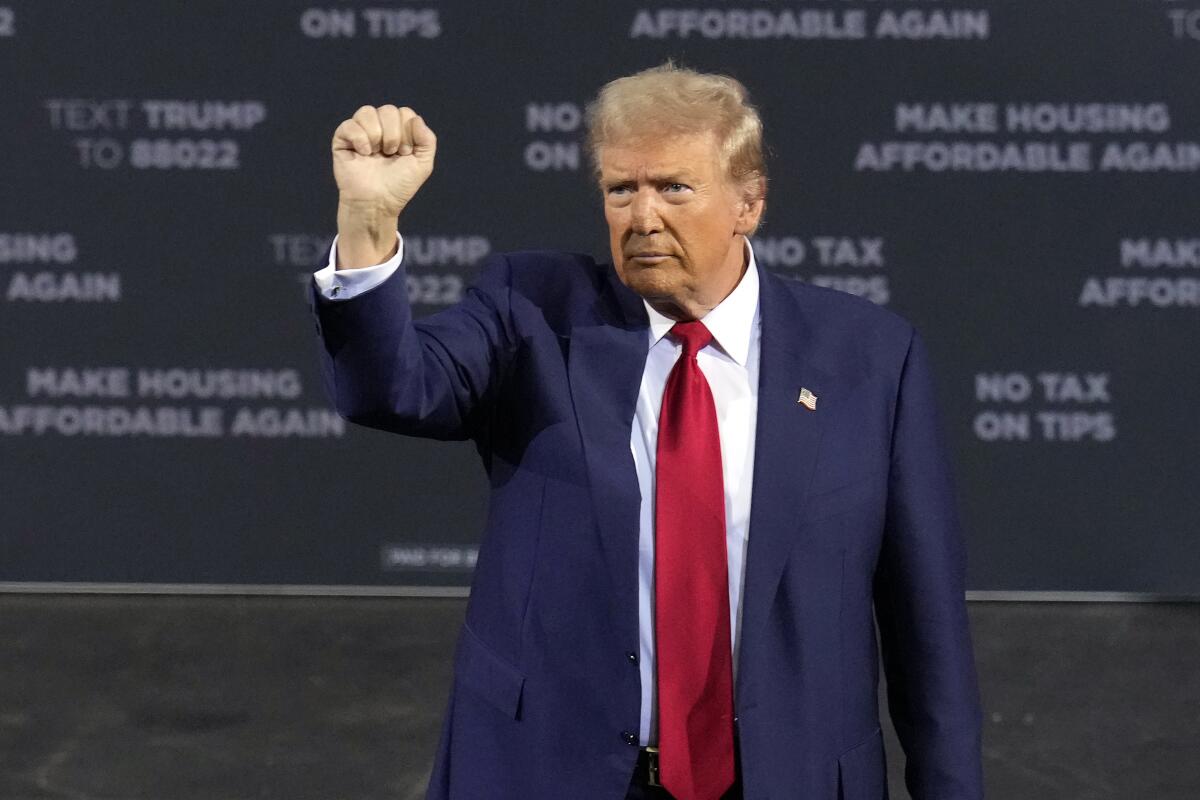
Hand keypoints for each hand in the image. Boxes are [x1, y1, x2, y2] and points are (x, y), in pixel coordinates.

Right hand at [331, 105, 435, 266]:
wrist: (377, 203)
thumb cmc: (398, 186)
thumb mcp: (423, 164)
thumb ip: (428, 140)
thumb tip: (416, 119)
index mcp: (398, 131)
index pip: (405, 113)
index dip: (408, 132)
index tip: (406, 153)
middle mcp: (379, 128)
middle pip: (388, 110)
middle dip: (394, 135)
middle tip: (391, 154)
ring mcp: (360, 133)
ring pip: (367, 112)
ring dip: (376, 134)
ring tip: (376, 153)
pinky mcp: (342, 140)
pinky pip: (349, 125)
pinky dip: (359, 139)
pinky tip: (363, 154)